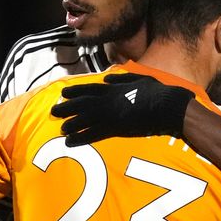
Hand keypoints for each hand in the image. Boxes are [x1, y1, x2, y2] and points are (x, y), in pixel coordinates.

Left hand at [51, 73, 194, 145]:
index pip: (89, 88)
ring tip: (61, 128)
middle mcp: (108, 100)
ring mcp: (110, 114)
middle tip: (54, 111)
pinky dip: (80, 137)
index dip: (75, 91)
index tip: (63, 93)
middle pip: (82, 104)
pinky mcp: (115, 128)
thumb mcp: (139, 78)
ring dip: (71, 123)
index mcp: (114, 88)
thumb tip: (107, 79)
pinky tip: (70, 142)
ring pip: (84, 119)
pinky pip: (93, 133)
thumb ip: (121, 78)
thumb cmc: (157, 91)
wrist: (167, 105)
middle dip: (67, 107)